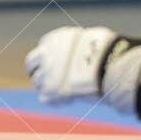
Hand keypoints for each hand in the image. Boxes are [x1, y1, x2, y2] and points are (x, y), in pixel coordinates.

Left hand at [26, 25, 140, 114]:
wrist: (108, 66)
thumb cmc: (108, 51)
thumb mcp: (93, 39)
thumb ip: (81, 46)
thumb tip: (92, 50)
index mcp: (54, 39)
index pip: (43, 47)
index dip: (49, 57)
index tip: (55, 63)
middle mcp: (45, 54)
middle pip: (31, 63)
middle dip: (37, 70)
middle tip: (46, 78)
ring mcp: (46, 73)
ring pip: (37, 81)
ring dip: (46, 86)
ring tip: (62, 91)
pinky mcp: (50, 91)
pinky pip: (45, 98)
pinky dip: (54, 100)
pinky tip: (66, 100)